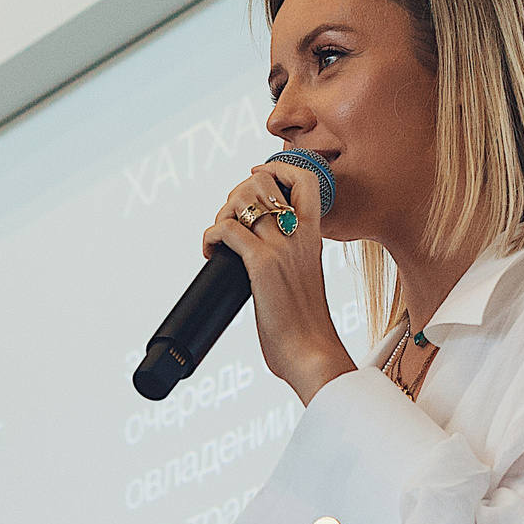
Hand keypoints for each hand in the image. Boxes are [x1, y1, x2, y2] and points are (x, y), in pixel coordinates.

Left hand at [201, 159, 355, 403]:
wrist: (313, 354)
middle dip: (237, 192)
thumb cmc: (306, 328)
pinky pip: (227, 230)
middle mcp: (299, 235)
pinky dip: (210, 235)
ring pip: (243, 199)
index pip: (305, 179)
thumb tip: (260, 260)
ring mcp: (281, 248)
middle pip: (264, 180)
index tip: (257, 179)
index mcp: (314, 237)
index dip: (276, 168)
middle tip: (230, 220)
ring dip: (221, 213)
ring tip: (219, 238)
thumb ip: (290, 261)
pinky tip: (209, 254)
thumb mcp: (304, 280)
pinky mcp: (262, 265)